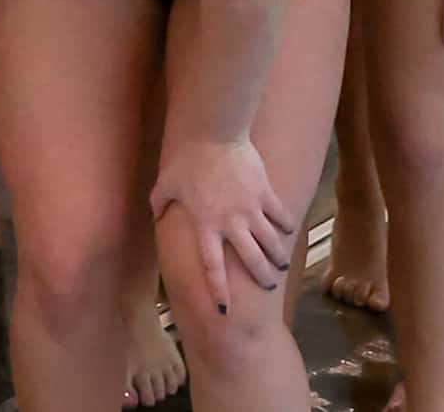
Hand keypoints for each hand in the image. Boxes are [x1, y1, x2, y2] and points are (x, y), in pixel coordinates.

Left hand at [150, 137, 297, 316]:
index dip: (219, 290)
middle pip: (252, 261)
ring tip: (281, 264)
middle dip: (262, 278)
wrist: (214, 132)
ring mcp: (251, 209)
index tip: (225, 310)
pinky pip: (281, 214)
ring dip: (278, 256)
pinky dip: (286, 224)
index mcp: (206, 225)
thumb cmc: (187, 159)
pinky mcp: (265, 193)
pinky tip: (288, 229)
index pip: (212, 267)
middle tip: (268, 285)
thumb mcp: (166, 182)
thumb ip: (160, 203)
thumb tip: (156, 216)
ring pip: (271, 242)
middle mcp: (231, 223)